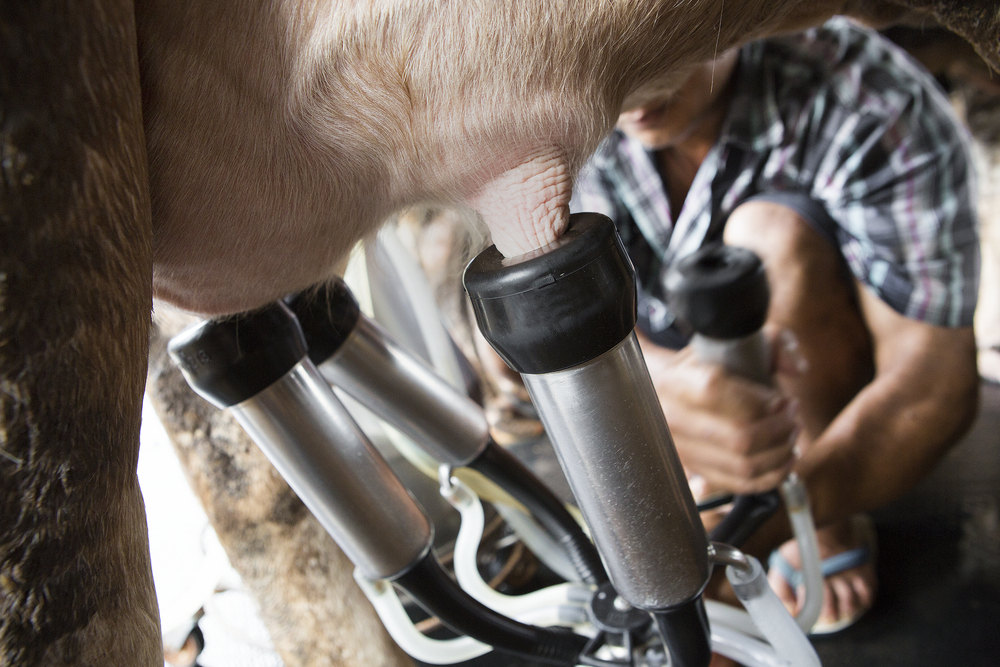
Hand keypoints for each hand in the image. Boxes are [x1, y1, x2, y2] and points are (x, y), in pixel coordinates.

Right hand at [639, 333, 801, 493]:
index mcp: (674, 382)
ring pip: (743, 466)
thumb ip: (774, 343)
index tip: (782, 398)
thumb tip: (798, 369)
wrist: (668, 392)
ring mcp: (681, 450)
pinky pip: (739, 485)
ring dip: (779, 454)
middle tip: (793, 417)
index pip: (714, 390)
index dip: (757, 398)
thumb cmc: (706, 366)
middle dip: (779, 429)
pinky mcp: (695, 471)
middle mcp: (671, 420)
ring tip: (792, 436)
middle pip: (737, 437)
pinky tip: (785, 459)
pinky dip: (771, 477)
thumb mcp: (734, 343)